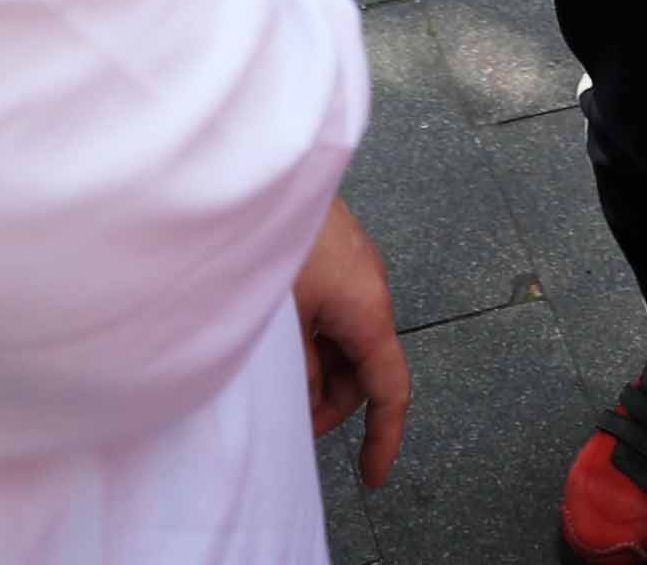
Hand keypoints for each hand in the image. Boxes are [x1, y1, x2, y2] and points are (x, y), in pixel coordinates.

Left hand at [295, 197, 408, 486]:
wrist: (255, 170)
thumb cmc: (267, 239)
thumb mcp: (283, 324)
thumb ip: (300, 373)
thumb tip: (308, 400)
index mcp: (368, 306)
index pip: (391, 388)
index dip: (384, 438)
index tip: (372, 477)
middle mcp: (369, 284)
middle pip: (364, 364)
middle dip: (332, 401)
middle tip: (290, 422)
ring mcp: (350, 263)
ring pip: (343, 335)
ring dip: (316, 365)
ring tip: (270, 373)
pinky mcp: (328, 248)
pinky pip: (330, 306)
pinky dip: (310, 334)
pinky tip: (273, 335)